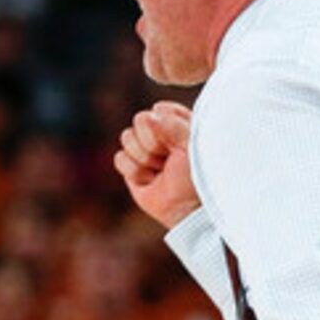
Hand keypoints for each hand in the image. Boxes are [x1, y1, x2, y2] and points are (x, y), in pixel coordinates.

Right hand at [114, 100, 202, 229]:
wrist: (189, 210)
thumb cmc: (199, 177)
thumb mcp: (193, 145)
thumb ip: (173, 123)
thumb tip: (149, 116)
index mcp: (182, 125)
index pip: (161, 109)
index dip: (168, 125)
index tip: (183, 143)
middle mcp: (163, 136)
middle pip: (140, 120)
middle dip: (154, 142)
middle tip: (171, 159)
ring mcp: (146, 151)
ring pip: (127, 137)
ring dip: (146, 158)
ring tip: (162, 171)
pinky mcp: (133, 168)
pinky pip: (120, 158)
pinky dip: (136, 171)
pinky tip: (151, 181)